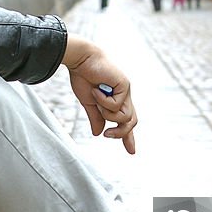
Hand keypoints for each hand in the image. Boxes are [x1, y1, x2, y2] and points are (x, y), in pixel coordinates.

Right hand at [63, 36, 137, 153]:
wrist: (80, 60)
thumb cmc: (82, 77)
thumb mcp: (88, 103)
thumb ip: (95, 117)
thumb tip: (97, 133)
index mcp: (116, 100)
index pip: (125, 122)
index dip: (128, 137)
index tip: (131, 152)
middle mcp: (124, 96)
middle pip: (131, 122)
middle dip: (121, 133)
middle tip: (106, 135)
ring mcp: (125, 91)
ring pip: (124, 117)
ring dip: (106, 113)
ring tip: (96, 98)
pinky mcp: (125, 85)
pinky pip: (117, 105)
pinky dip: (104, 101)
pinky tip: (97, 89)